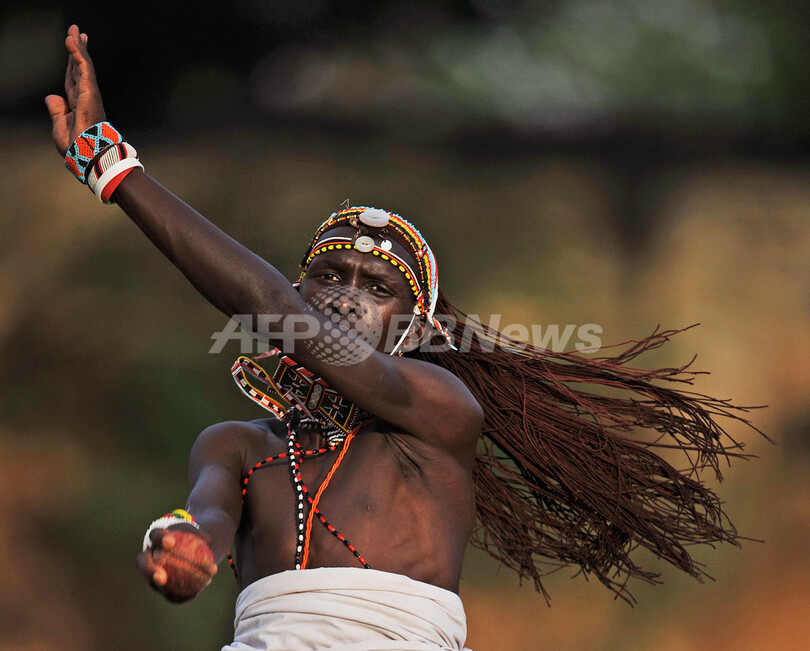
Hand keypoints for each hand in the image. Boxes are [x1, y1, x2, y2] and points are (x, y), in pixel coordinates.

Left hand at [45, 24, 105, 155]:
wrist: (86, 153)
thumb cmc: (76, 144)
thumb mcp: (59, 124)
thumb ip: (57, 109)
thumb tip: (51, 96)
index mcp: (78, 103)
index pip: (73, 78)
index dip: (72, 64)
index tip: (73, 51)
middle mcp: (85, 95)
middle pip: (80, 67)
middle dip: (78, 50)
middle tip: (78, 33)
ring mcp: (89, 93)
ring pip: (83, 64)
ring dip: (78, 46)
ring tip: (75, 30)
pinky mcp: (90, 91)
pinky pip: (83, 68)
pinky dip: (77, 53)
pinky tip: (71, 41)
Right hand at [136, 526, 217, 602]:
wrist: (191, 549)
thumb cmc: (196, 538)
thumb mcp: (202, 535)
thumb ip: (204, 538)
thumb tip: (209, 543)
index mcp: (159, 538)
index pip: (156, 535)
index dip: (160, 539)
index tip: (170, 543)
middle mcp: (150, 554)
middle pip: (142, 562)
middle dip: (148, 569)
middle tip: (160, 577)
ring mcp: (152, 571)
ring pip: (152, 581)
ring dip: (162, 588)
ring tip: (172, 593)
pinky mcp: (160, 585)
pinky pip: (168, 592)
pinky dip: (179, 594)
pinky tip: (193, 594)